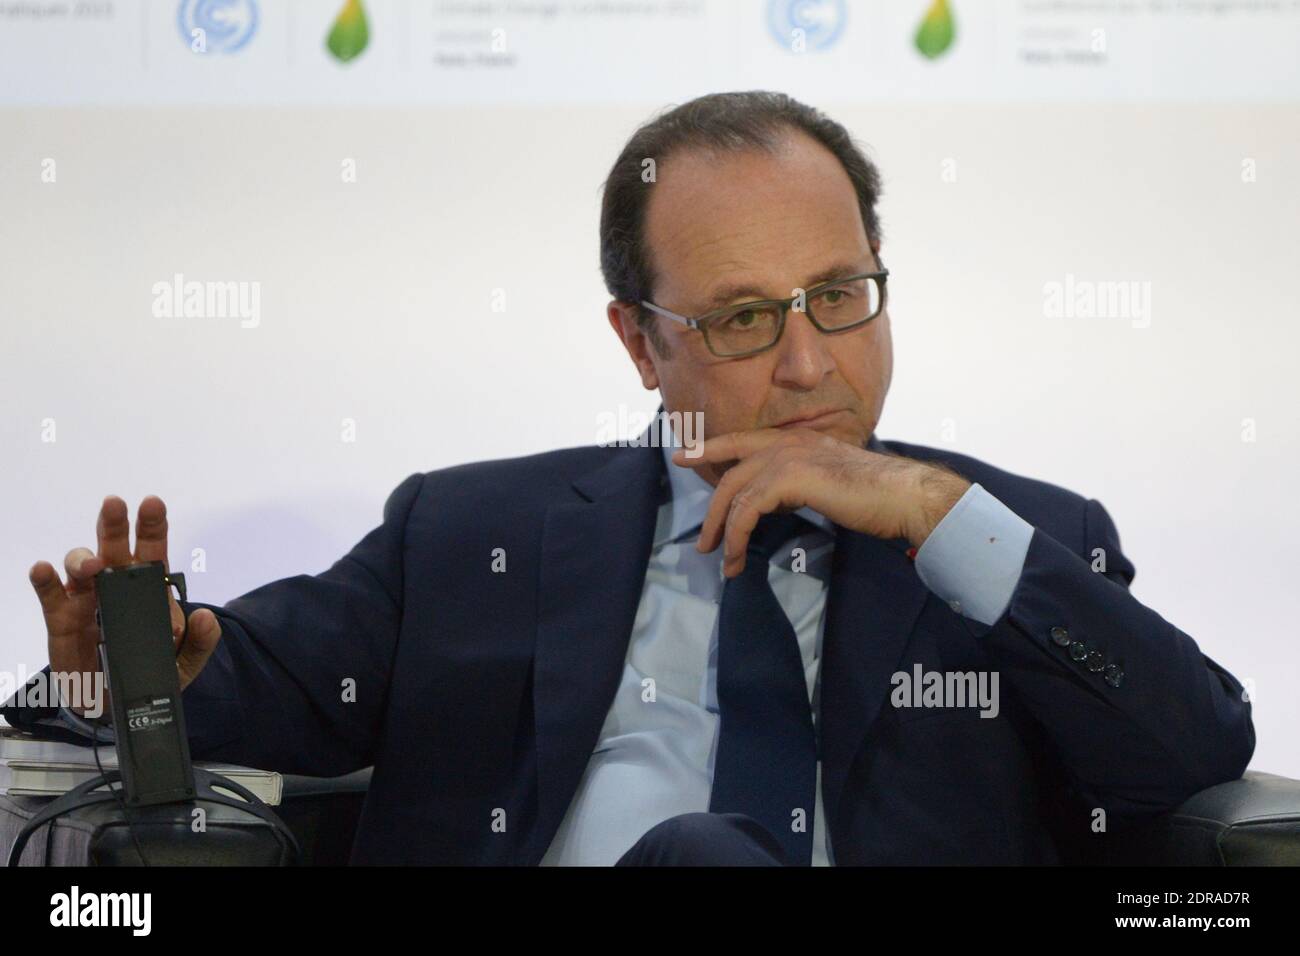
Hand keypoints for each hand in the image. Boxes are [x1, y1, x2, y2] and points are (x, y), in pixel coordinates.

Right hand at [28, 495, 222, 716]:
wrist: (117, 704)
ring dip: (83, 559)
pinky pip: (50, 596)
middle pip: (114, 548)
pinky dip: (44, 581)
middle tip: (115, 505)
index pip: (152, 551)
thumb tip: (206, 616)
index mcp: (149, 589)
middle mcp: (116, 585)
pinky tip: (43, 570)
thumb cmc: (150, 671)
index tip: (153, 505)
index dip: (153, 527)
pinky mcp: (62, 620)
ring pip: (80, 567)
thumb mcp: (184, 662)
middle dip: (115, 526)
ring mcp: (87, 599)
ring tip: (92, 565)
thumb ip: (201, 641)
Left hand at [671, 428, 970, 576]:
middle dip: (712, 508)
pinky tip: (739, 558)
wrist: (902, 495)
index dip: (711, 448)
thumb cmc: (875, 495)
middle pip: (731, 470)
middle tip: (703, 541)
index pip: (744, 441)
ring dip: (723, 531)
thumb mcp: (829, 482)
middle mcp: (788, 442)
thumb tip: (778, 500)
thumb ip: (801, 483)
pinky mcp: (789, 478)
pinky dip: (737, 536)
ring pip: (735, 492)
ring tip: (723, 560)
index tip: (684, 457)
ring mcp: (788, 457)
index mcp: (798, 440)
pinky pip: (747, 509)